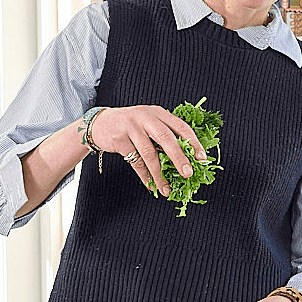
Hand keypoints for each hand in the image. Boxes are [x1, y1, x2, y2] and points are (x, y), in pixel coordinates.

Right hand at [89, 105, 205, 195]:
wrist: (99, 123)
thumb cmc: (132, 126)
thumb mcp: (150, 123)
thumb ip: (166, 136)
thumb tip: (187, 160)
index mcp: (159, 113)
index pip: (181, 127)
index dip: (193, 142)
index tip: (202, 158)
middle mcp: (146, 117)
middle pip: (166, 139)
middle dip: (179, 158)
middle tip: (188, 173)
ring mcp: (131, 128)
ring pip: (149, 154)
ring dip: (159, 174)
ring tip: (167, 188)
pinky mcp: (119, 140)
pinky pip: (135, 162)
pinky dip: (144, 176)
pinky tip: (151, 185)